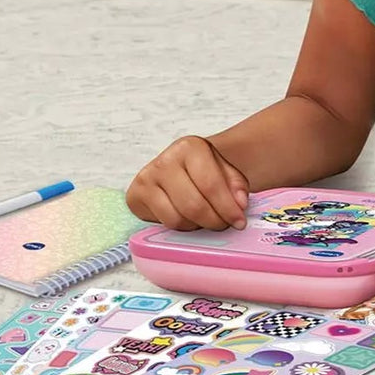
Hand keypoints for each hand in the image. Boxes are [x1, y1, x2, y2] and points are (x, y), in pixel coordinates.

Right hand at [126, 134, 250, 230]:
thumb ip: (236, 185)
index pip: (211, 184)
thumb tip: (240, 203)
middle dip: (214, 221)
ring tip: (206, 219)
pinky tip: (188, 218)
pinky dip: (181, 227)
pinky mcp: (135, 196)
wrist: (179, 167)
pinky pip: (163, 224)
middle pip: (193, 205)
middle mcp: (165, 160)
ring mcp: (147, 178)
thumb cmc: (204, 169)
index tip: (239, 221)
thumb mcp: (225, 170)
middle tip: (224, 225)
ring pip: (178, 219)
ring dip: (197, 226)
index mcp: (190, 147)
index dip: (227, 208)